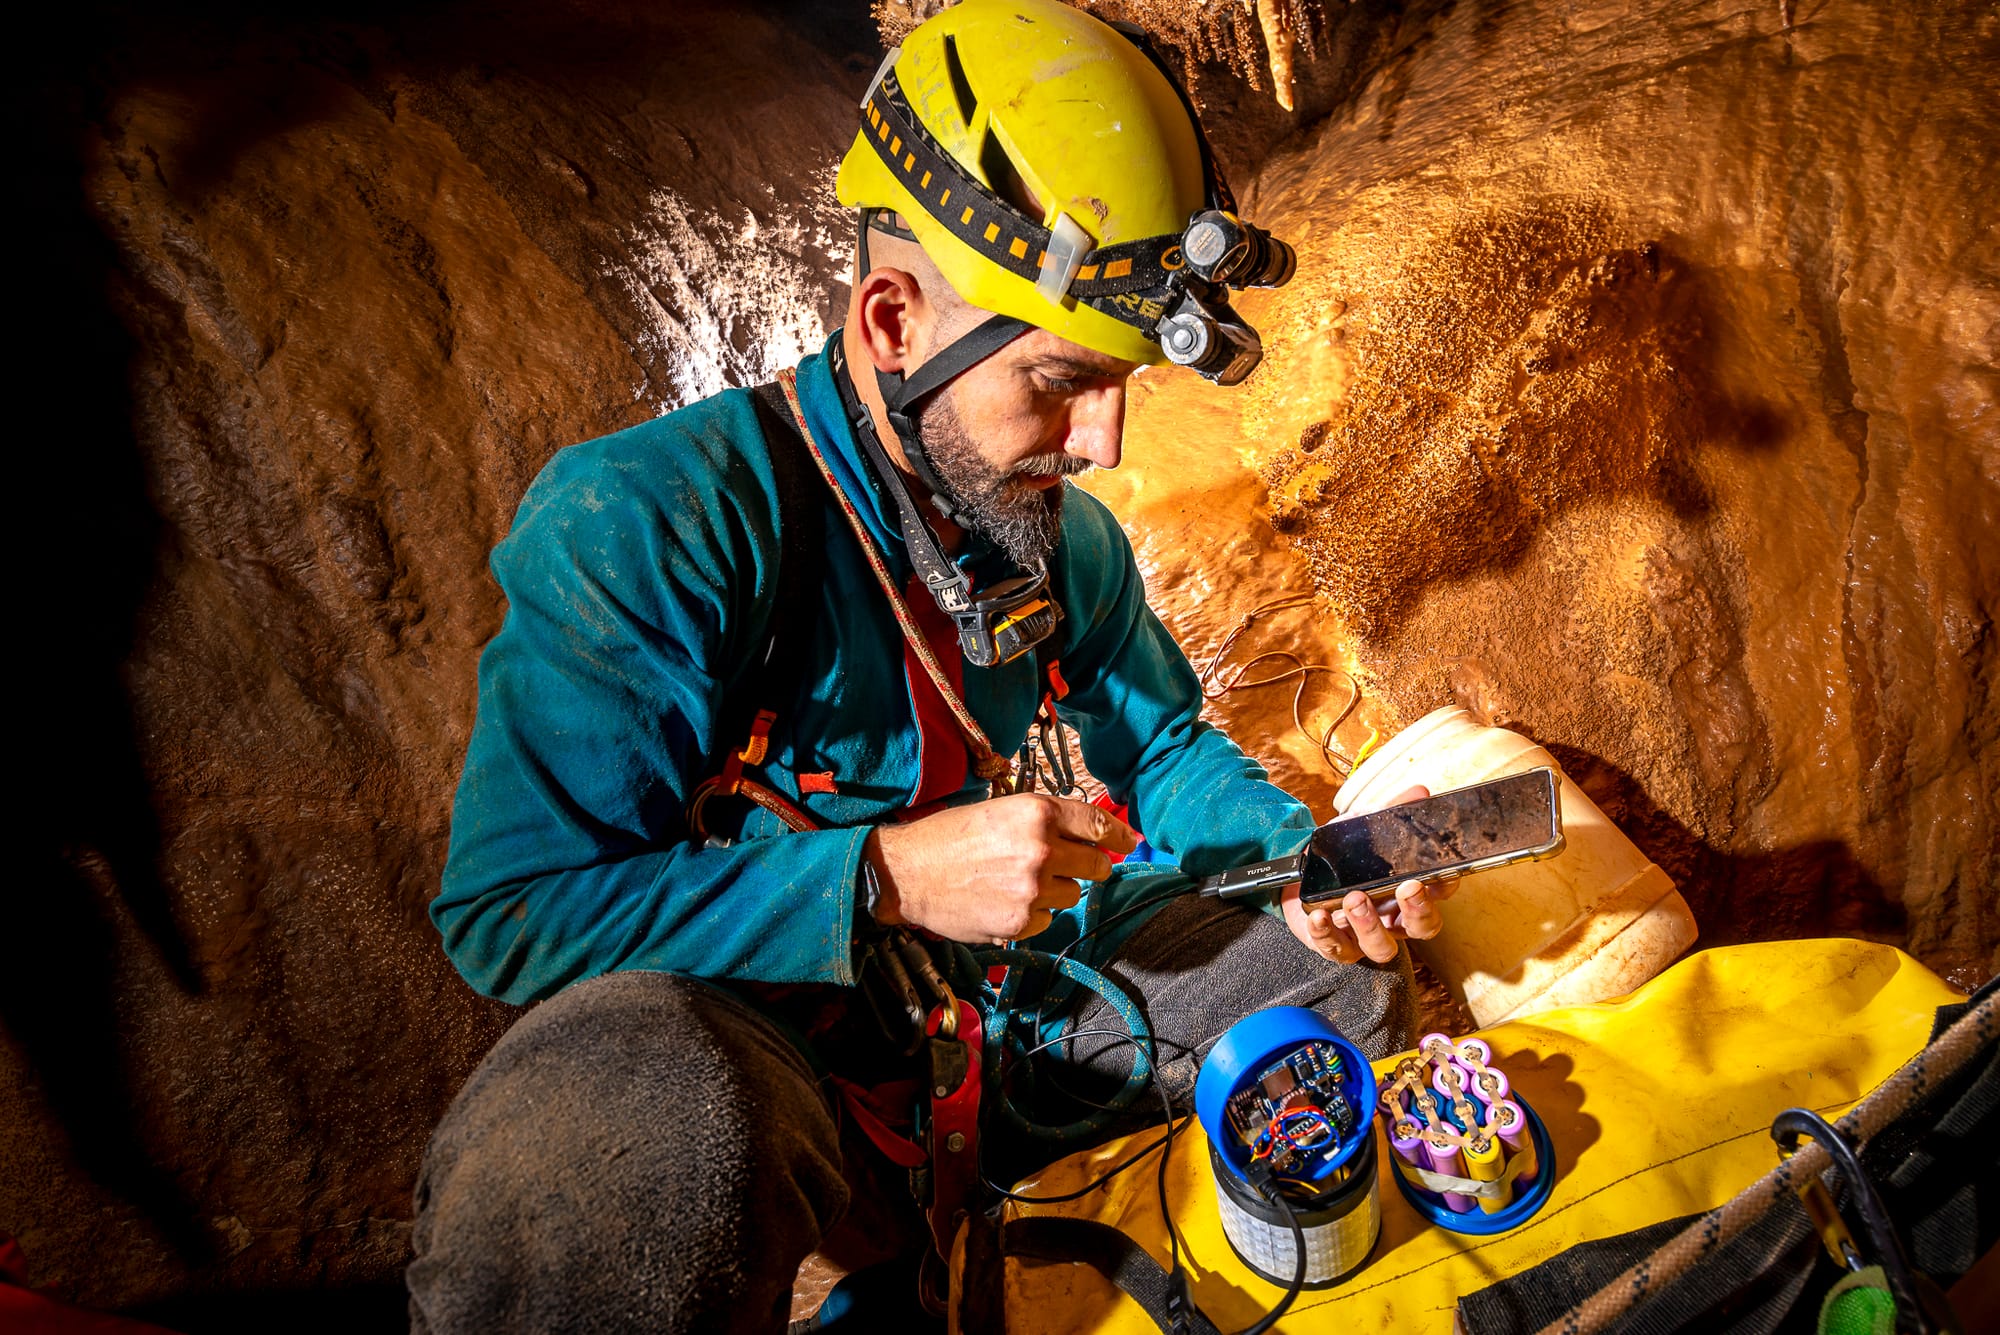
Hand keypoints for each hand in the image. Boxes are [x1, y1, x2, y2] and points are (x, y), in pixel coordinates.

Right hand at [865, 793, 1138, 943]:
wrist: (907, 872)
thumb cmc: (950, 836)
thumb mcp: (1001, 810)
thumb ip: (1047, 821)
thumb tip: (1093, 836)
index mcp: (1038, 813)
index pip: (1098, 825)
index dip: (1120, 836)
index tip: (1130, 843)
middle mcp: (1041, 849)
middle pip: (1097, 865)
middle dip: (1090, 866)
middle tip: (1069, 866)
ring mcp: (1032, 889)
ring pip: (1073, 895)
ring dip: (1055, 891)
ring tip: (1016, 882)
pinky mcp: (1020, 922)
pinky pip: (1048, 920)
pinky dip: (1033, 914)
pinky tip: (1002, 901)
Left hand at [1279, 784, 1456, 963]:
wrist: (1300, 872)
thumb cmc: (1342, 857)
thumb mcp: (1364, 828)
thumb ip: (1391, 812)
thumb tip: (1419, 792)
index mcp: (1408, 890)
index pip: (1440, 892)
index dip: (1445, 885)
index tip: (1441, 872)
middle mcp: (1394, 918)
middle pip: (1422, 928)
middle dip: (1417, 911)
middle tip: (1406, 889)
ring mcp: (1366, 936)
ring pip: (1382, 947)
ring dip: (1370, 925)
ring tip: (1354, 899)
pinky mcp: (1336, 945)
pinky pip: (1336, 949)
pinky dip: (1327, 934)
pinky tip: (1320, 916)